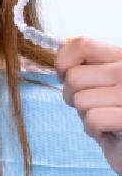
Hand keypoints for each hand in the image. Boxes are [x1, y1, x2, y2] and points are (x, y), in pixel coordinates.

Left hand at [54, 37, 121, 175]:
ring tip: (104, 119)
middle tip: (93, 106)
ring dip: (85, 115)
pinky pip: (93, 119)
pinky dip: (94, 130)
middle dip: (73, 96)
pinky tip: (110, 132)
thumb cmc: (113, 114)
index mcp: (121, 57)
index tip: (64, 77)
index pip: (81, 44)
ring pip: (80, 100)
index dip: (62, 63)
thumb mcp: (100, 82)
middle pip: (74, 77)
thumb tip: (59, 45)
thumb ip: (85, 64)